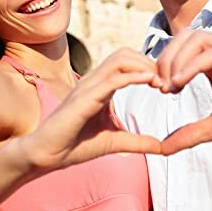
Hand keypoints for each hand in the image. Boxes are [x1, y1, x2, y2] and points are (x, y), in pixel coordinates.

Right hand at [21, 48, 161, 171]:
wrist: (46, 156)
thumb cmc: (74, 146)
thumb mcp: (114, 142)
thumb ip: (137, 141)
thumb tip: (162, 147)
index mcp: (99, 87)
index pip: (127, 63)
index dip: (148, 68)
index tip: (166, 85)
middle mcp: (93, 81)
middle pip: (125, 54)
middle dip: (148, 63)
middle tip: (166, 82)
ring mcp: (88, 86)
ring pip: (120, 60)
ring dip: (143, 67)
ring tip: (160, 83)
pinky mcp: (84, 97)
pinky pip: (112, 79)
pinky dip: (133, 77)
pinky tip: (150, 83)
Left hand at [156, 29, 211, 154]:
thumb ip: (191, 133)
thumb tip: (163, 149)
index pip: (179, 49)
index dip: (162, 65)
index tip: (158, 90)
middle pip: (182, 38)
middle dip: (164, 60)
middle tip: (160, 88)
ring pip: (195, 39)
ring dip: (175, 60)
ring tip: (170, 87)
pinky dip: (192, 65)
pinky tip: (180, 83)